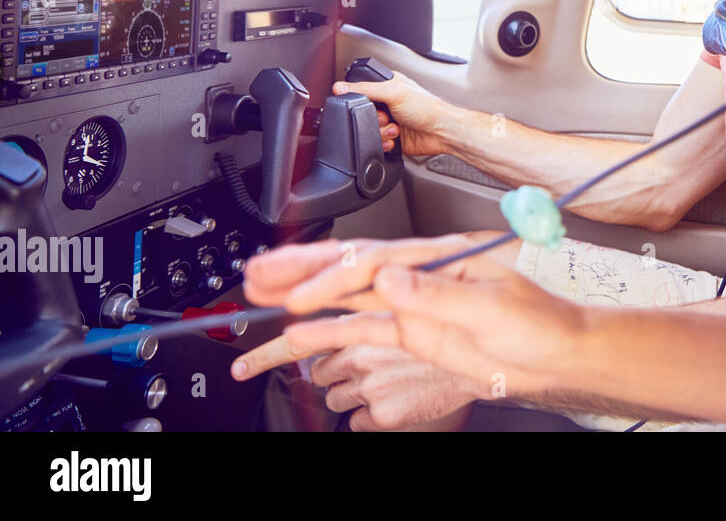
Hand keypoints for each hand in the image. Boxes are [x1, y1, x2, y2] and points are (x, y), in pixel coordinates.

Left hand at [231, 326, 480, 430]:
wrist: (486, 363)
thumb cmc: (449, 331)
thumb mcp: (403, 307)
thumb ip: (365, 308)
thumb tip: (334, 313)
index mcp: (364, 323)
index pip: (297, 340)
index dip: (264, 354)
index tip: (238, 367)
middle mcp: (362, 355)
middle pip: (318, 369)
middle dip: (328, 366)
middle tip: (355, 363)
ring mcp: (372, 387)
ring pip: (335, 395)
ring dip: (350, 387)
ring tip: (385, 374)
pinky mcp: (385, 414)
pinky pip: (357, 418)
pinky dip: (369, 410)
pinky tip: (395, 391)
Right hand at [239, 236, 585, 395]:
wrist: (555, 356)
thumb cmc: (539, 323)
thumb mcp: (489, 307)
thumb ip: (434, 296)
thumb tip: (389, 280)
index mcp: (440, 257)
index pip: (375, 261)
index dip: (334, 276)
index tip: (302, 294)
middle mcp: (421, 275)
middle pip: (351, 266)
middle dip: (301, 270)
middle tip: (257, 273)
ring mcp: (414, 303)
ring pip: (348, 294)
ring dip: (303, 294)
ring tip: (261, 293)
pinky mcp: (414, 330)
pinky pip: (362, 327)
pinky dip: (327, 330)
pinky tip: (299, 332)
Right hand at [332, 70, 457, 154]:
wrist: (442, 133)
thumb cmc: (428, 108)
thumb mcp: (394, 92)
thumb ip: (365, 89)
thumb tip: (340, 88)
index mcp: (388, 85)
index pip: (361, 90)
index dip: (360, 100)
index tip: (370, 105)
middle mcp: (388, 103)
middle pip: (362, 114)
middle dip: (373, 120)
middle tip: (386, 117)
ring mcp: (390, 121)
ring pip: (368, 131)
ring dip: (380, 132)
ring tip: (395, 128)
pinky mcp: (392, 138)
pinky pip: (376, 144)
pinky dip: (383, 143)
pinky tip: (395, 139)